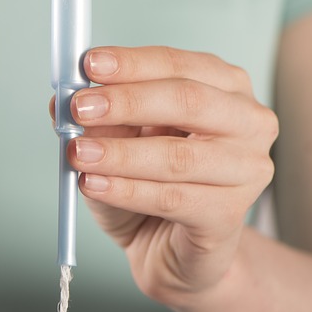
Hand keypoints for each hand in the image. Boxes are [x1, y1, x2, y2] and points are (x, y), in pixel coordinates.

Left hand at [62, 46, 278, 307]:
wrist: (170, 249)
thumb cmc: (152, 181)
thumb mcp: (118, 139)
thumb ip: (99, 115)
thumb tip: (63, 99)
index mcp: (226, 86)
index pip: (179, 64)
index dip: (131, 63)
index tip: (88, 64)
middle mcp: (248, 122)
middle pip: (188, 101)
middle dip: (127, 102)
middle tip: (80, 108)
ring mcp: (246, 170)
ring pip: (178, 156)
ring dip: (120, 153)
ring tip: (78, 153)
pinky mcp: (229, 215)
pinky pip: (172, 199)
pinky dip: (127, 190)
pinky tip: (94, 184)